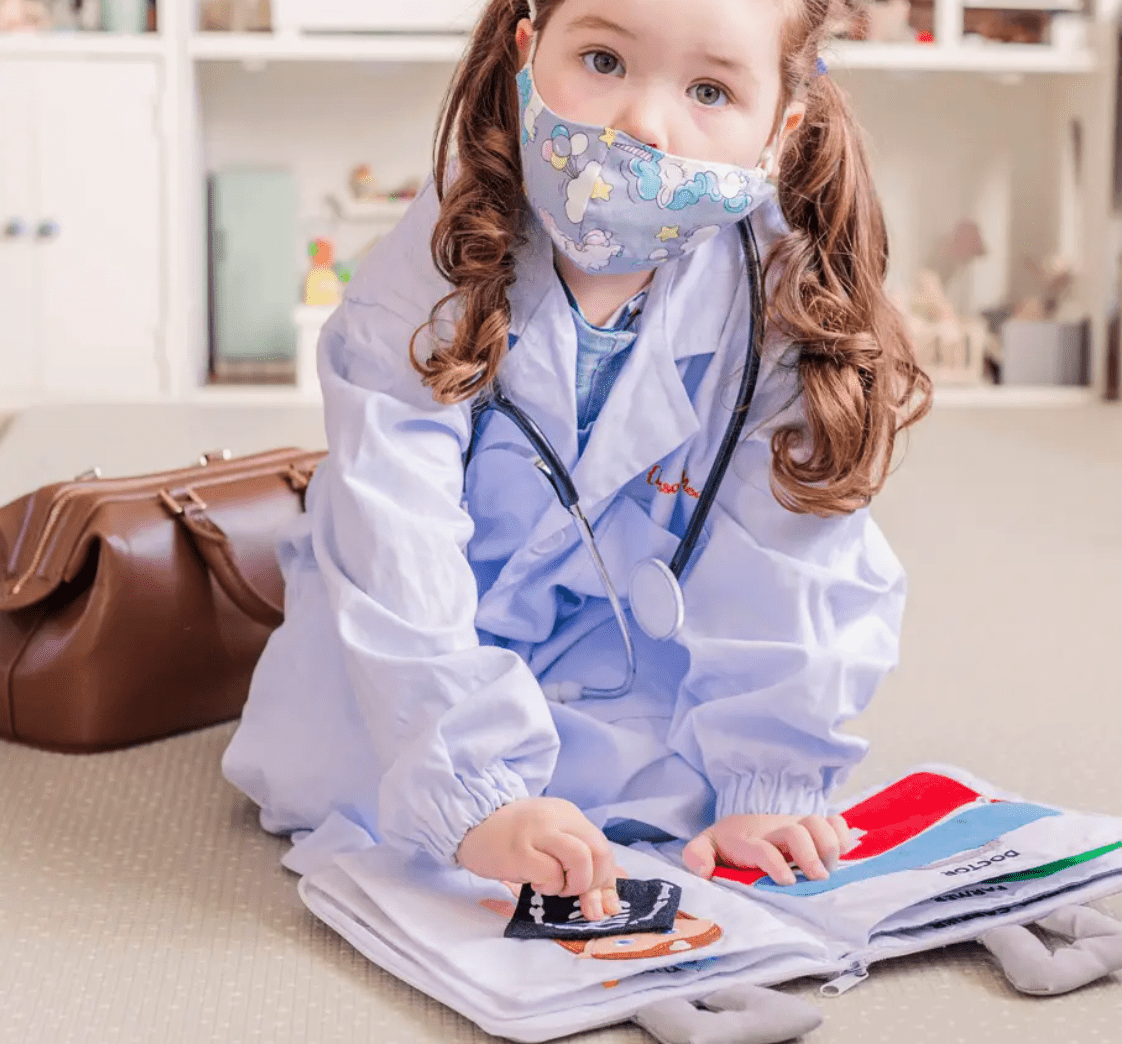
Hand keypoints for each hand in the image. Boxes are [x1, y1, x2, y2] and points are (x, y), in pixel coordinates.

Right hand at [455, 796, 625, 920]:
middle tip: (574, 894)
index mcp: (568, 815)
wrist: (469, 824)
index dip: (607, 881)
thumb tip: (608, 905)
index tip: (599, 904)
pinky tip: (535, 883)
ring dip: (574, 884)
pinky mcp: (520, 849)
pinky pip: (551, 873)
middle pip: (599, 852)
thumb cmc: (511, 839)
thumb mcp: (549, 844)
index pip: (603, 849)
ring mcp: (539, 832)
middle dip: (594, 884)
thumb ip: (578, 866)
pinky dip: (550, 886)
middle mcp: (558, 818)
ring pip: (581, 859)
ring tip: (554, 887)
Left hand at [682, 813, 853, 884]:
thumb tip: (702, 872)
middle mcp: (775, 830)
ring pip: (819, 822)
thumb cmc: (726, 843)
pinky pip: (835, 822)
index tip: (786, 882)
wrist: (739, 823)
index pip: (763, 848)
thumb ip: (696, 856)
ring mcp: (796, 826)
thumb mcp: (704, 847)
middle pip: (797, 831)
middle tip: (818, 879)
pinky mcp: (812, 828)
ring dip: (829, 845)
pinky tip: (843, 855)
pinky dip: (843, 835)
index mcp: (747, 839)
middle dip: (810, 854)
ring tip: (830, 870)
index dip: (775, 863)